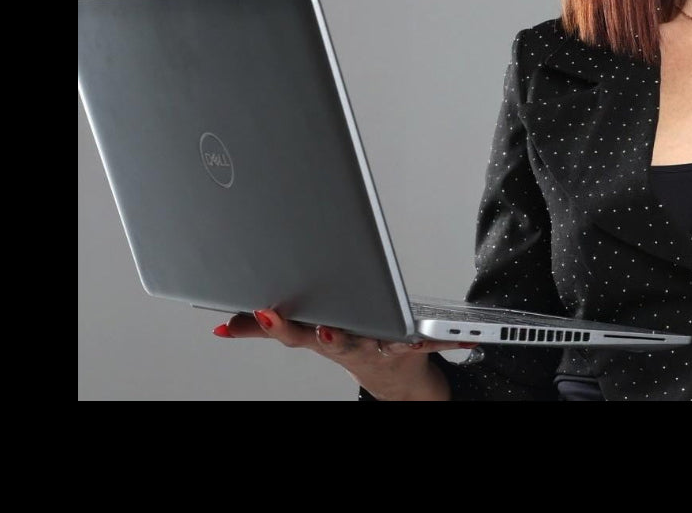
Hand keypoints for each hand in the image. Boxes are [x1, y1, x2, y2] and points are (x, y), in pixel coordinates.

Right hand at [213, 306, 479, 399]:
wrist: (398, 381)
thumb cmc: (350, 345)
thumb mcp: (307, 337)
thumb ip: (264, 329)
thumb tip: (224, 326)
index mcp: (324, 337)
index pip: (295, 332)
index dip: (278, 324)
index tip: (263, 310)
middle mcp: (351, 346)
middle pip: (337, 341)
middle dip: (327, 335)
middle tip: (322, 328)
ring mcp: (381, 349)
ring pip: (378, 342)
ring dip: (388, 338)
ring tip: (386, 328)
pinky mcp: (413, 348)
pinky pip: (430, 343)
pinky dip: (448, 341)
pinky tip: (467, 340)